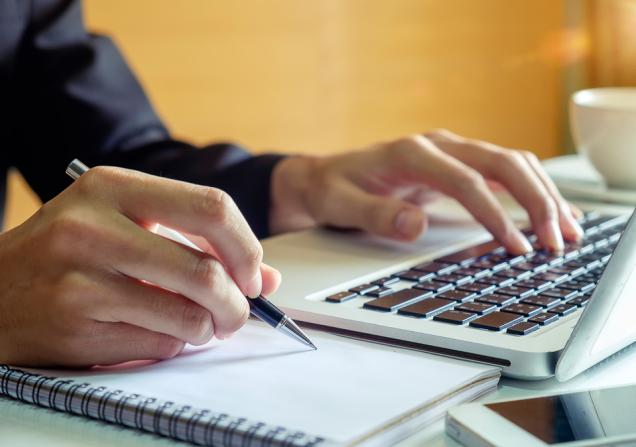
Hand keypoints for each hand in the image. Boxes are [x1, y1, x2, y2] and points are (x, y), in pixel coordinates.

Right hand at [0, 167, 279, 366]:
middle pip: (205, 271)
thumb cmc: (67, 252)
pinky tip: (157, 332)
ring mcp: (81, 279)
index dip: (246, 247)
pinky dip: (174, 345)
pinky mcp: (74, 326)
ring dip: (208, 329)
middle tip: (238, 312)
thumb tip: (267, 278)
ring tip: (200, 324)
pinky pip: (160, 346)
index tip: (253, 273)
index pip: (212, 208)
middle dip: (237, 302)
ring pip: (189, 317)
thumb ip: (198, 243)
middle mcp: (93, 227)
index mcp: (113, 187)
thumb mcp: (126, 224)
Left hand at [270, 129, 581, 252]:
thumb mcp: (340, 205)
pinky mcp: (455, 165)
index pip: (465, 180)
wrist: (323, 177)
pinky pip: (503, 171)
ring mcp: (449, 152)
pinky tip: (549, 213)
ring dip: (542, 194)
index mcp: (410, 153)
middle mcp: (436, 146)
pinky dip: (531, 190)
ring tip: (566, 231)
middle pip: (501, 162)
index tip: (514, 246)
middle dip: (535, 200)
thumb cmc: (331, 189)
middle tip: (555, 240)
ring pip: (511, 162)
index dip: (493, 213)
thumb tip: (416, 225)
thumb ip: (375, 214)